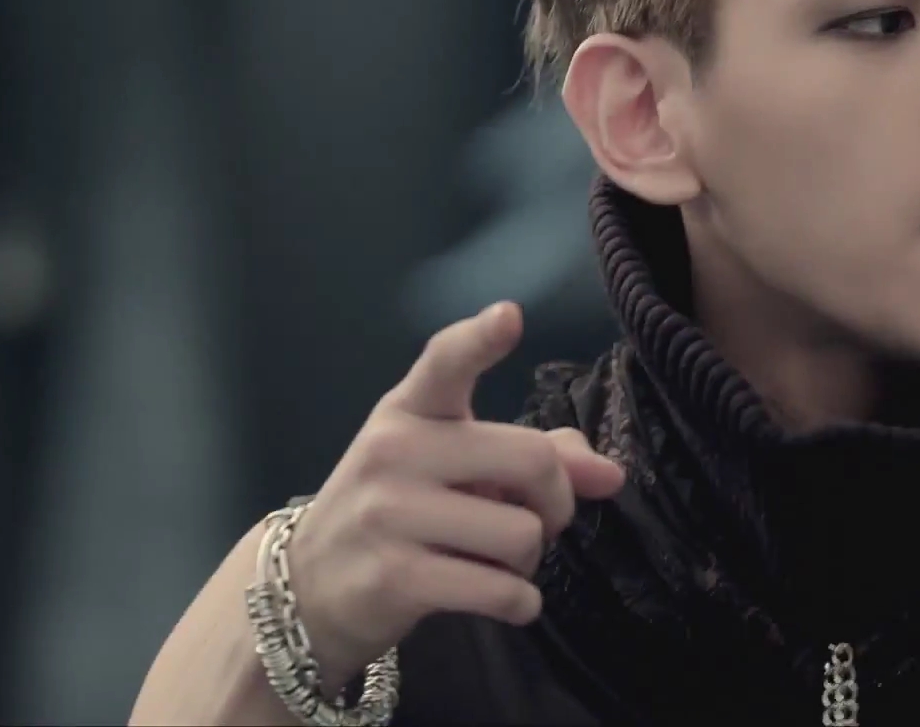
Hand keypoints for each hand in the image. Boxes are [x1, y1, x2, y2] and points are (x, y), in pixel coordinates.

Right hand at [280, 302, 624, 684]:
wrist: (309, 587)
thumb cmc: (398, 512)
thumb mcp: (448, 466)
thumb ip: (532, 456)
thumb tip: (610, 474)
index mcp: (411, 410)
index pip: (445, 362)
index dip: (481, 340)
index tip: (509, 316)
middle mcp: (396, 450)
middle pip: (532, 461)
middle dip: (557, 502)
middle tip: (538, 520)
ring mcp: (390, 513)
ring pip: (523, 534)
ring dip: (530, 560)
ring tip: (498, 562)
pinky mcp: (395, 577)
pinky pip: (500, 590)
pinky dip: (520, 603)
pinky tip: (506, 599)